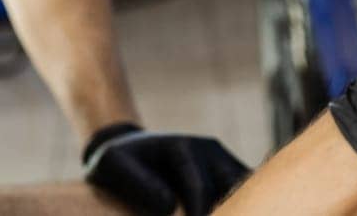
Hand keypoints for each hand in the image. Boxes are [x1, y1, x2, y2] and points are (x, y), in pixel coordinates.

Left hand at [82, 123, 249, 215]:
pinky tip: (237, 210)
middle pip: (231, 185)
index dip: (199, 213)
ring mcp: (221, 158)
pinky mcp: (226, 170)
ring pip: (243, 185)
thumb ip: (137, 182)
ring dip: (239, 204)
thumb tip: (168, 207)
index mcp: (181, 146)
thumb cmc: (117, 161)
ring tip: (231, 213)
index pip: (198, 187)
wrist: (130, 147)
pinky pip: (243, 187)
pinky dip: (242, 202)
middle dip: (226, 209)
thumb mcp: (112, 165)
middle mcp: (208, 149)